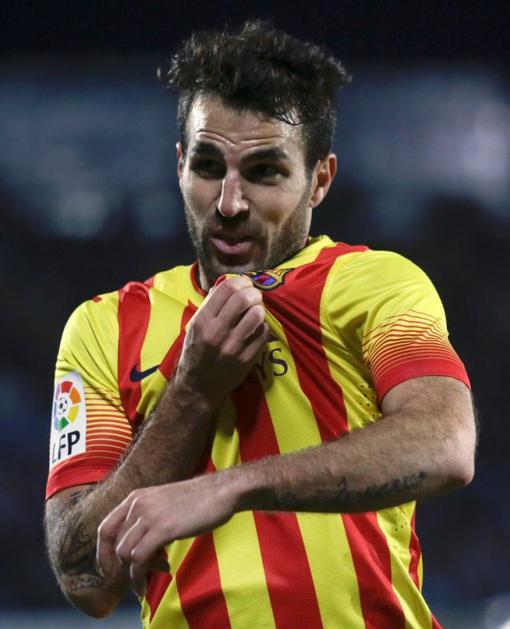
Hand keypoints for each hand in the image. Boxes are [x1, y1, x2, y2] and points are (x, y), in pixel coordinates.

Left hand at [96, 473, 237, 595]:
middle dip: (126, 566)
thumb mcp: (163, 503)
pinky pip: (139, 559)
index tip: (110, 569)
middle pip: (115, 545)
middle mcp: (137, 504)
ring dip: (136, 571)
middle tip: (143, 573)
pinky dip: (141, 575)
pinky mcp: (163, 528)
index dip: (103, 553)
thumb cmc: (198, 499)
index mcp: (136, 497)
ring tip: (158, 571)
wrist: (221, 491)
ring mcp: (149, 515)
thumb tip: (138, 546)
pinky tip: (160, 574)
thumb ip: (147, 518)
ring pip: (125, 554)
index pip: (106, 528)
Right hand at [175, 276, 270, 405]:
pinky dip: (263, 327)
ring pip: (257, 315)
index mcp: (203, 321)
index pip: (226, 289)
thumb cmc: (196, 353)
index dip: (240, 282)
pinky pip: (264, 333)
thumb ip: (210, 306)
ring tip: (255, 312)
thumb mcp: (195, 327)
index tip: (244, 284)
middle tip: (254, 296)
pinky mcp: (247, 358)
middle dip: (253, 293)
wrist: (198, 386)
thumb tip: (228, 285)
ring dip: (259, 309)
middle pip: (244, 299)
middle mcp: (217, 332)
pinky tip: (256, 330)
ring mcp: (234, 346)